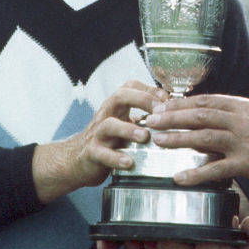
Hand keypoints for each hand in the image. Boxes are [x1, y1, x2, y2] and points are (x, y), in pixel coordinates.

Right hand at [32, 80, 168, 202]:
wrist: (76, 160)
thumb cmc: (107, 141)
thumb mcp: (124, 124)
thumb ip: (143, 117)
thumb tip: (172, 113)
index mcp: (116, 107)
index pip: (130, 86)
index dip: (149, 89)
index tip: (166, 98)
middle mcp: (106, 115)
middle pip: (120, 96)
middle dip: (141, 100)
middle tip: (159, 110)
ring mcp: (97, 134)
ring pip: (110, 125)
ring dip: (129, 129)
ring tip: (144, 136)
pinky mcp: (91, 153)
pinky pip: (102, 153)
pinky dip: (116, 157)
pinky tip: (129, 162)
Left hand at [147, 95, 248, 186]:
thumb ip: (228, 118)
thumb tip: (199, 122)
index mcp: (240, 106)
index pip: (204, 100)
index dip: (180, 103)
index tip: (160, 105)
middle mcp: (240, 120)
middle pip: (200, 114)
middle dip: (172, 117)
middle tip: (151, 120)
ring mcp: (243, 141)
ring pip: (204, 136)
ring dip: (178, 138)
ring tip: (158, 141)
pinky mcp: (247, 163)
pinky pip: (217, 168)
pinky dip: (196, 173)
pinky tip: (180, 178)